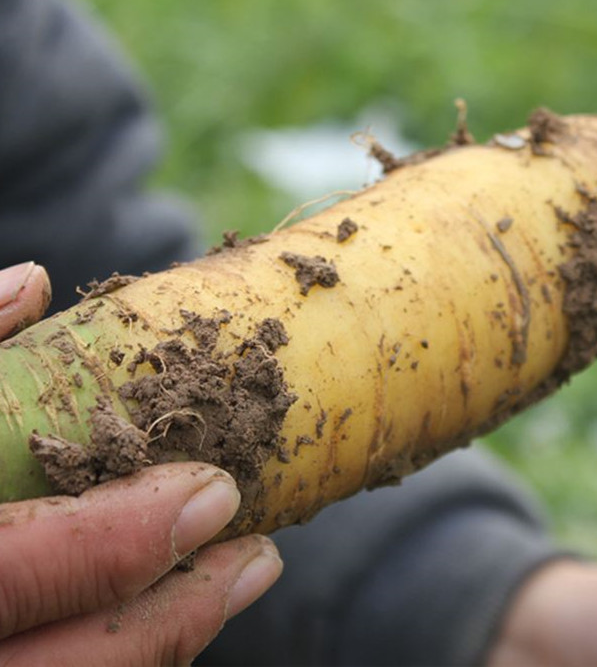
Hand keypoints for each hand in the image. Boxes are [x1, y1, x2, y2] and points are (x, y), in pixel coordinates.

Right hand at [0, 263, 282, 664]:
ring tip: (230, 588)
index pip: (15, 569)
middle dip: (176, 617)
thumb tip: (29, 282)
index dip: (125, 539)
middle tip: (257, 562)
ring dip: (159, 648)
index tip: (217, 494)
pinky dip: (112, 660)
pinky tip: (156, 622)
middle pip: (65, 665)